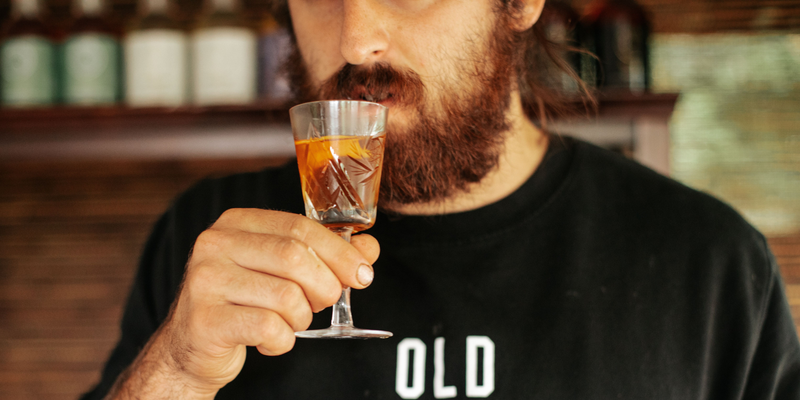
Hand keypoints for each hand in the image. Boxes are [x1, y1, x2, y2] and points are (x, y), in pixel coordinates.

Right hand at [109, 208, 379, 397]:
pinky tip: (270, 340)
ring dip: (301, 318)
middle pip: (294, 257)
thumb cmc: (242, 302)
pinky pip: (268, 328)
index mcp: (236, 223)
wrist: (190, 346)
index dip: (339, 251)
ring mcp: (205, 281)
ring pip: (286, 296)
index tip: (362, 273)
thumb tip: (369, 248)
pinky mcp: (205, 319)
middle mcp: (215, 244)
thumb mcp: (282, 272)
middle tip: (325, 302)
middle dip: (324, 286)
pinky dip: (282, 340)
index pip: (299, 227)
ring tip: (288, 322)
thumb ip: (325, 255)